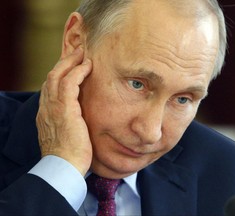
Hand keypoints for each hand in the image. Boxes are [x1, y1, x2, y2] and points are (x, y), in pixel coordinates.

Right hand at [36, 47, 92, 175]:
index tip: (72, 67)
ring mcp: (54, 107)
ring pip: (58, 75)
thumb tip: (79, 119)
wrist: (64, 167)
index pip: (51, 87)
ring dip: (71, 62)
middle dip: (64, 63)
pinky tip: (87, 66)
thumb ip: (68, 123)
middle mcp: (47, 107)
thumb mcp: (65, 136)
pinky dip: (78, 72)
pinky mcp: (65, 109)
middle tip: (77, 53)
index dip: (60, 74)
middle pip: (52, 76)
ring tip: (82, 54)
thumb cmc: (69, 155)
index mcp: (47, 114)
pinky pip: (69, 83)